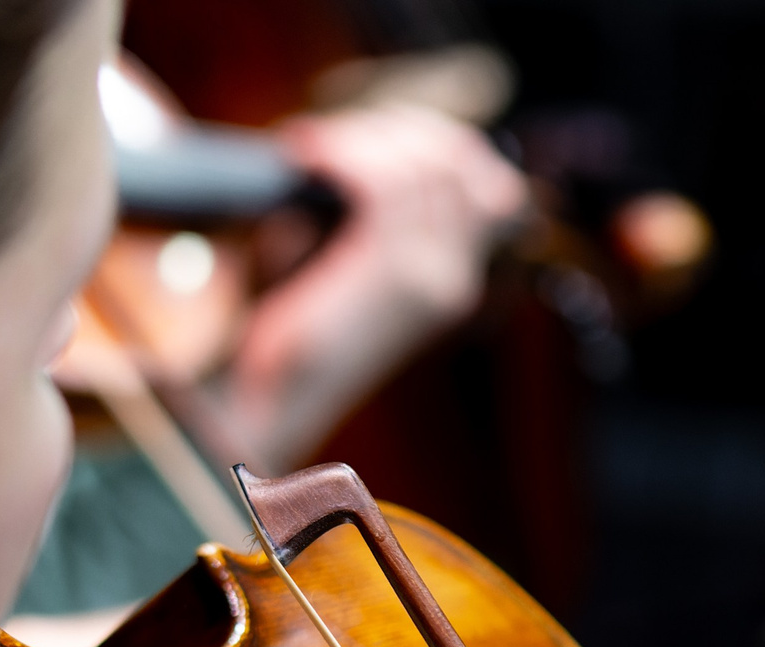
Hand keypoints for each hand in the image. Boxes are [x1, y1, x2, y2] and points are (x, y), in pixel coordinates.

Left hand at [215, 105, 527, 468]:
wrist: (275, 400)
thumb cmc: (297, 333)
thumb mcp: (351, 266)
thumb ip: (374, 216)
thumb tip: (361, 144)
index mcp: (454, 282)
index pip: (489, 185)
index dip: (441, 142)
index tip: (380, 129)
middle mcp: (455, 279)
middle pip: (457, 164)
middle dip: (396, 130)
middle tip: (334, 136)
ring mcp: (429, 277)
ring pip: (419, 167)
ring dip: (360, 139)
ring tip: (309, 148)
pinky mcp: (389, 274)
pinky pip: (381, 184)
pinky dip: (340, 154)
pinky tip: (304, 156)